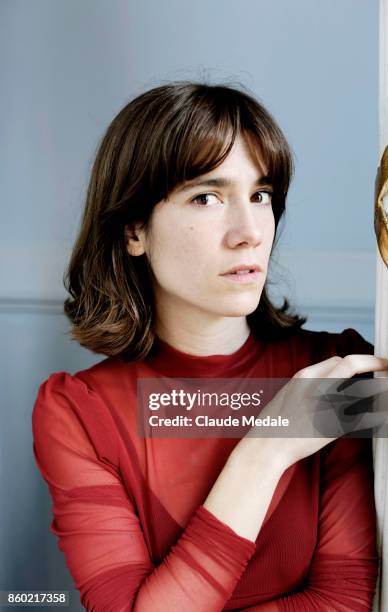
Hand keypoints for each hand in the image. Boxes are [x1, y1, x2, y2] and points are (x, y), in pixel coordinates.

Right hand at [241, 354, 387, 469]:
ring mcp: (325, 404)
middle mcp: (316, 385)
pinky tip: (379, 417)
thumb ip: (310, 385)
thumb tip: (330, 383)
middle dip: (374, 362)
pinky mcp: (334, 426)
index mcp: (304, 376)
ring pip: (362, 389)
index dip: (359, 361)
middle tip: (387, 366)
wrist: (266, 446)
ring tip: (385, 392)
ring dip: (377, 390)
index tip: (372, 363)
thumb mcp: (289, 394)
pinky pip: (364, 417)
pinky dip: (375, 416)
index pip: (338, 360)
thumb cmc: (275, 424)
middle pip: (351, 364)